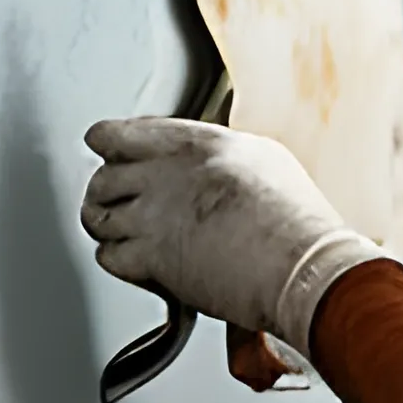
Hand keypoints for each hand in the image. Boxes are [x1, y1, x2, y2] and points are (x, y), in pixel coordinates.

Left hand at [80, 116, 385, 355]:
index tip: (117, 161)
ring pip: (97, 217)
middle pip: (102, 178)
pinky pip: (109, 257)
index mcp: (192, 143)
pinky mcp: (152, 258)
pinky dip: (122, 263)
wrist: (305, 267)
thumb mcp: (267, 161)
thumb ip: (221, 156)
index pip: (116, 135)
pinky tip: (143, 264)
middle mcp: (165, 172)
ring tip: (130, 237)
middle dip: (111, 196)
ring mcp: (154, 215)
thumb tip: (206, 164)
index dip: (112, 151)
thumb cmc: (300, 223)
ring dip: (110, 229)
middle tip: (126, 208)